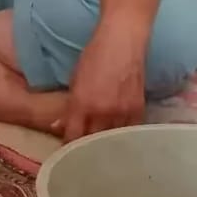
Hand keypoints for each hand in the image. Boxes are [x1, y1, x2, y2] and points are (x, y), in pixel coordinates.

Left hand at [63, 23, 146, 142]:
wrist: (122, 40)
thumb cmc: (94, 55)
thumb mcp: (75, 79)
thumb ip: (70, 106)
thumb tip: (58, 126)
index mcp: (82, 104)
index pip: (73, 136)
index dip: (69, 147)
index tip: (67, 154)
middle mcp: (101, 112)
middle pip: (92, 142)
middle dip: (86, 150)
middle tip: (83, 156)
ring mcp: (122, 112)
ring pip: (112, 141)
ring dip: (105, 146)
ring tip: (101, 152)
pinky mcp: (138, 109)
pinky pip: (129, 132)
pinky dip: (122, 138)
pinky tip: (119, 141)